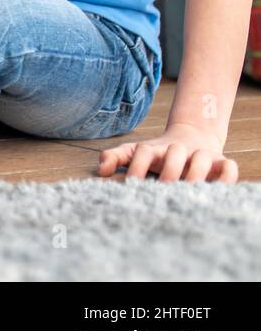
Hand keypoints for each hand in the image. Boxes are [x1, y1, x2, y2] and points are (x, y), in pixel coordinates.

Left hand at [97, 122, 237, 181]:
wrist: (190, 139)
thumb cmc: (157, 154)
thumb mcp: (133, 153)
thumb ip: (115, 158)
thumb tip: (101, 171)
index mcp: (155, 148)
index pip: (144, 151)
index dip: (136, 166)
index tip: (131, 184)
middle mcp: (178, 149)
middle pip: (175, 152)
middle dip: (169, 170)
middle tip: (164, 189)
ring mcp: (201, 154)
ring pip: (202, 158)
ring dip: (196, 174)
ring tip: (189, 192)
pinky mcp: (221, 162)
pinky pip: (229, 167)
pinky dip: (227, 176)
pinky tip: (218, 189)